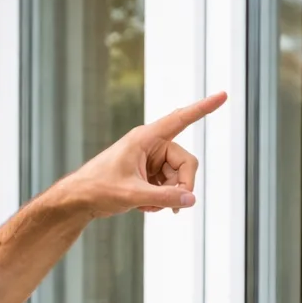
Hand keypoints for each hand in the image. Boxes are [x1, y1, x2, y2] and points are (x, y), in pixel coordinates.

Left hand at [59, 92, 226, 217]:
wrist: (78, 200)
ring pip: (179, 178)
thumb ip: (164, 197)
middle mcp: (151, 145)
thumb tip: (191, 199)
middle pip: (186, 162)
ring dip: (169, 196)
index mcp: (146, 138)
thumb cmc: (98, 189)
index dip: (204, 108)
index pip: (181, 119)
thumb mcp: (133, 195)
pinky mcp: (149, 174)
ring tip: (148, 207)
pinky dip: (161, 199)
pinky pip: (168, 186)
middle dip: (182, 185)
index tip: (224, 95)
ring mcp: (151, 160)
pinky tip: (144, 206)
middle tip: (173, 207)